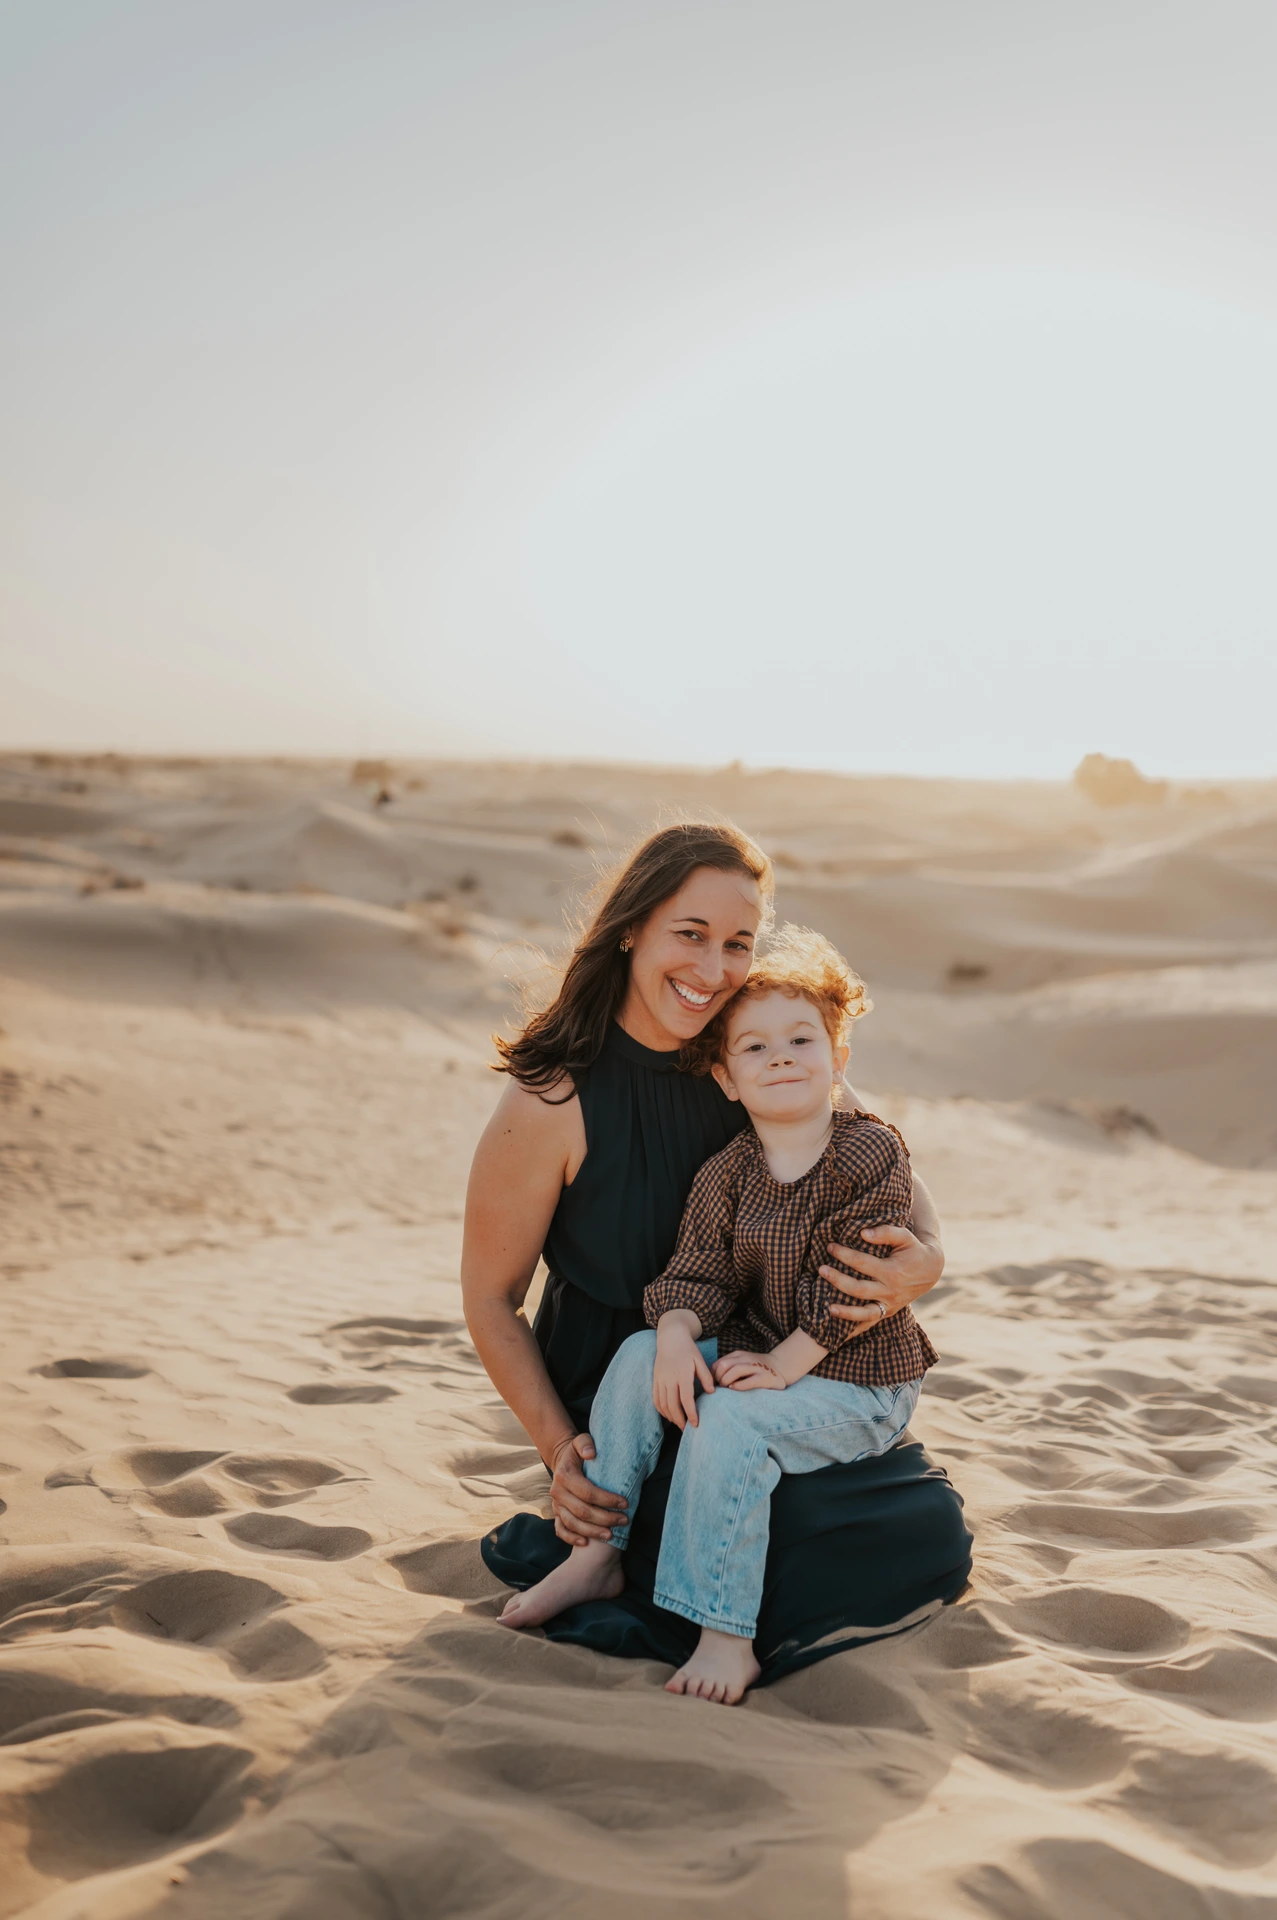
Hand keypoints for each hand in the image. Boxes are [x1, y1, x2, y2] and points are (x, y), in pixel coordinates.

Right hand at [548, 1432, 626, 1546]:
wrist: (563, 1460)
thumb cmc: (578, 1451)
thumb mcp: (581, 1440)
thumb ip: (585, 1443)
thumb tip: (591, 1454)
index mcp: (565, 1475)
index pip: (588, 1492)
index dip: (607, 1500)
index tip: (625, 1503)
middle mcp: (557, 1492)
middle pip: (582, 1511)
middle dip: (605, 1518)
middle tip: (624, 1520)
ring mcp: (556, 1505)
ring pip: (572, 1524)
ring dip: (593, 1531)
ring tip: (611, 1535)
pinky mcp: (556, 1514)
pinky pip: (560, 1530)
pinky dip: (571, 1539)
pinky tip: (586, 1543)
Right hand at [653, 1321, 714, 1429]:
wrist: (670, 1338)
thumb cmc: (688, 1350)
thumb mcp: (700, 1360)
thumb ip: (706, 1376)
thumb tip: (712, 1392)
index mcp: (682, 1374)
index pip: (686, 1399)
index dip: (691, 1413)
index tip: (696, 1424)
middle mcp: (669, 1379)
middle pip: (672, 1405)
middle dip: (680, 1420)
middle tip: (687, 1429)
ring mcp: (660, 1380)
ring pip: (663, 1404)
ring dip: (670, 1417)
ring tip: (679, 1424)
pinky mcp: (655, 1380)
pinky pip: (656, 1399)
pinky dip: (661, 1410)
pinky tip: (668, 1415)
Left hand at [712, 1350, 786, 1390]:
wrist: (780, 1367)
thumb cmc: (756, 1369)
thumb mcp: (741, 1363)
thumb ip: (728, 1367)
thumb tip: (712, 1380)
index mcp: (738, 1355)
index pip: (719, 1363)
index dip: (713, 1375)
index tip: (716, 1383)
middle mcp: (746, 1359)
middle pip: (724, 1365)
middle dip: (719, 1378)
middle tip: (721, 1387)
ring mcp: (756, 1367)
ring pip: (735, 1370)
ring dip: (726, 1381)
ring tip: (727, 1388)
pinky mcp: (764, 1378)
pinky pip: (749, 1381)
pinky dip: (739, 1385)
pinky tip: (734, 1389)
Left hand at [820, 1223, 943, 1331]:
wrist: (930, 1270)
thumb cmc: (913, 1249)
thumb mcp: (904, 1236)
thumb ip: (885, 1232)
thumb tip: (863, 1233)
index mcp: (893, 1271)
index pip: (862, 1263)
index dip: (843, 1254)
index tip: (830, 1247)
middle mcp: (890, 1291)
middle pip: (858, 1289)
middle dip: (837, 1279)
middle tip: (821, 1269)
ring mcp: (889, 1305)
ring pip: (864, 1313)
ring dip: (845, 1312)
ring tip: (827, 1308)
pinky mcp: (888, 1313)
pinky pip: (870, 1324)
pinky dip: (854, 1330)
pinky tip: (839, 1334)